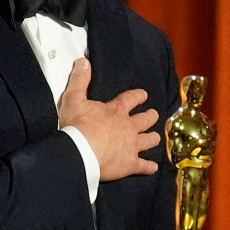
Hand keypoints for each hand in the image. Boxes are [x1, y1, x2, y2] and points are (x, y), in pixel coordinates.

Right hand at [58, 58, 160, 180]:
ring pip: (149, 140)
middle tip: (153, 114)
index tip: (144, 95)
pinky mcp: (130, 164)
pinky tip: (152, 167)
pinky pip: (144, 166)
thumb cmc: (76, 126)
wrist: (79, 152)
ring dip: (153, 138)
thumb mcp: (73, 98)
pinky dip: (149, 167)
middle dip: (150, 116)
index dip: (139, 96)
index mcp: (117, 111)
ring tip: (155, 137)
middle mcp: (129, 127)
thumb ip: (80, 80)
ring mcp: (131, 146)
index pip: (132, 98)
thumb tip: (83, 62)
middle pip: (146, 119)